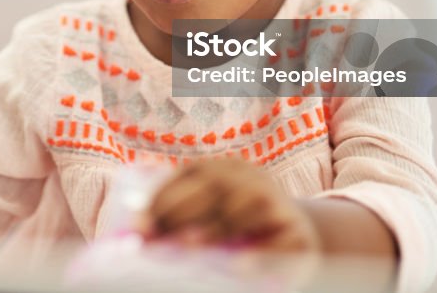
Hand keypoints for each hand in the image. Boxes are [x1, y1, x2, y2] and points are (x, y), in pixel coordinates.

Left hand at [141, 159, 320, 254]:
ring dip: (216, 229)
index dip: (163, 197)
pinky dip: (259, 255)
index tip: (139, 225)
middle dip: (181, 212)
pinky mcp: (299, 234)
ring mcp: (279, 204)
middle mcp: (254, 179)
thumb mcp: (213, 214)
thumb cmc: (240, 227)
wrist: (298, 235)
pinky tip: (238, 268)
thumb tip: (137, 231)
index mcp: (229, 168)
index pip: (192, 174)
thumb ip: (182, 215)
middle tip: (156, 237)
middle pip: (216, 188)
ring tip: (188, 247)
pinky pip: (279, 241)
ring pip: (246, 208)